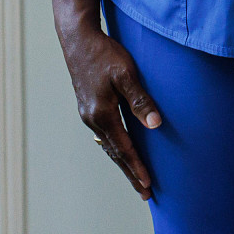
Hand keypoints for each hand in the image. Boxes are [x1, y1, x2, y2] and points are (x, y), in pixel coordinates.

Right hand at [61, 21, 162, 198]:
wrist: (78, 39)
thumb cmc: (104, 54)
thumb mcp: (126, 75)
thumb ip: (140, 100)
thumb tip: (155, 125)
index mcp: (101, 114)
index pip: (123, 148)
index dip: (137, 167)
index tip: (148, 185)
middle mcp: (92, 119)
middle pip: (114, 153)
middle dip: (130, 173)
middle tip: (145, 194)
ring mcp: (88, 114)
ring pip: (108, 145)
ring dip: (122, 162)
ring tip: (136, 178)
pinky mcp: (88, 108)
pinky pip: (104, 135)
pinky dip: (115, 148)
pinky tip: (121, 151)